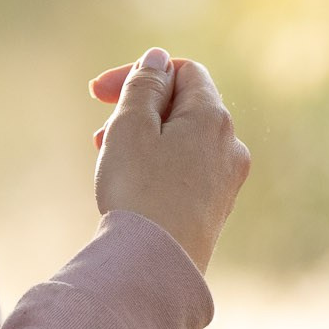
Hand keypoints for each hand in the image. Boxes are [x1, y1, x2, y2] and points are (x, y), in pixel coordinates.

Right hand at [90, 47, 250, 273]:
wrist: (155, 267)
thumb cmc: (139, 192)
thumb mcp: (131, 127)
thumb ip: (145, 86)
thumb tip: (158, 60)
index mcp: (213, 117)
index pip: (183, 72)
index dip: (141, 73)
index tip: (97, 92)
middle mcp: (230, 145)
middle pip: (184, 106)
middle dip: (140, 110)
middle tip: (99, 133)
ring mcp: (227, 180)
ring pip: (184, 140)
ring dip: (146, 139)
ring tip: (111, 159)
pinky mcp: (216, 209)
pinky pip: (188, 170)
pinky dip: (160, 166)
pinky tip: (134, 186)